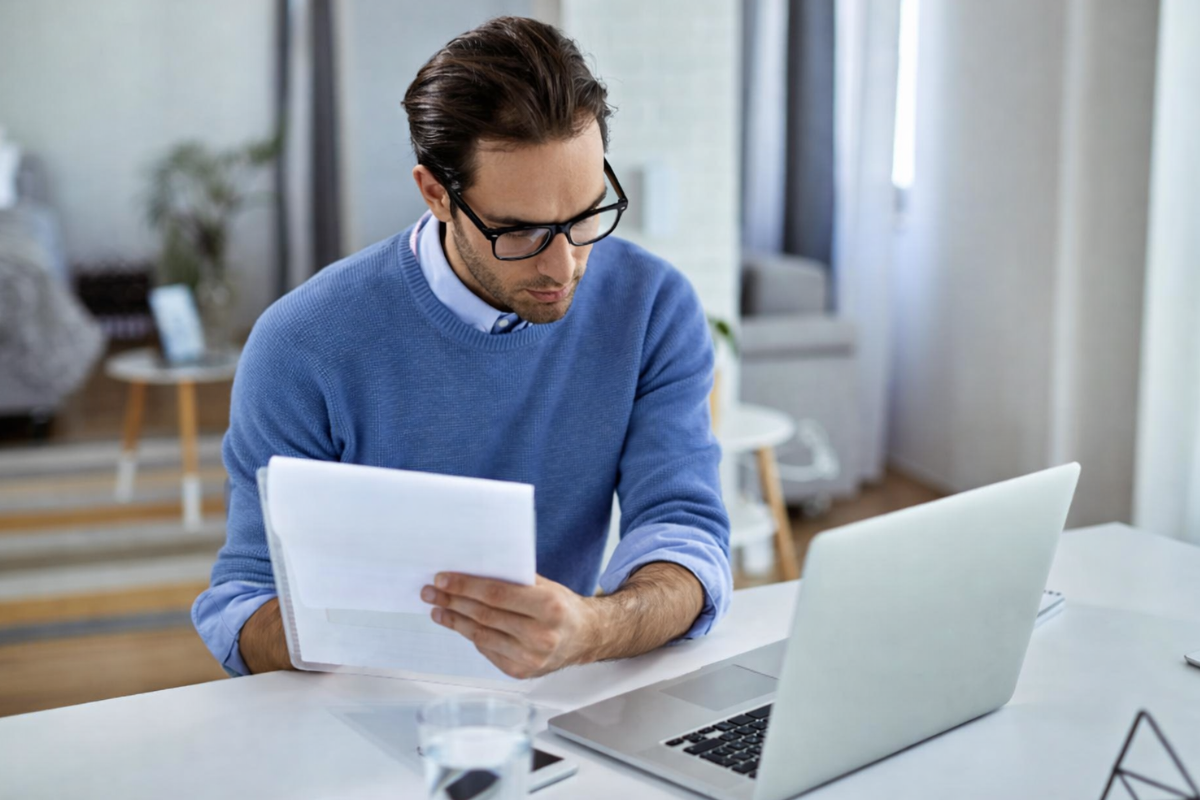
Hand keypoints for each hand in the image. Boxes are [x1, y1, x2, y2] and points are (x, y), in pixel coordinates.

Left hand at [421, 573, 598, 678]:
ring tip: (437, 608)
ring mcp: (530, 658)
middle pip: (484, 615)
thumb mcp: (546, 586)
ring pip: (480, 635)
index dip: (466, 586)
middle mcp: (541, 635)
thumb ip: (514, 580)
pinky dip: (470, 635)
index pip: (496, 594)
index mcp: (549, 607)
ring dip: (454, 620)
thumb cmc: (562, 607)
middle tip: (431, 592)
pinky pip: (487, 650)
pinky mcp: (521, 672)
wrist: (585, 637)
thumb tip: (471, 572)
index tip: (443, 578)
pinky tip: (458, 624)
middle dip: (453, 601)